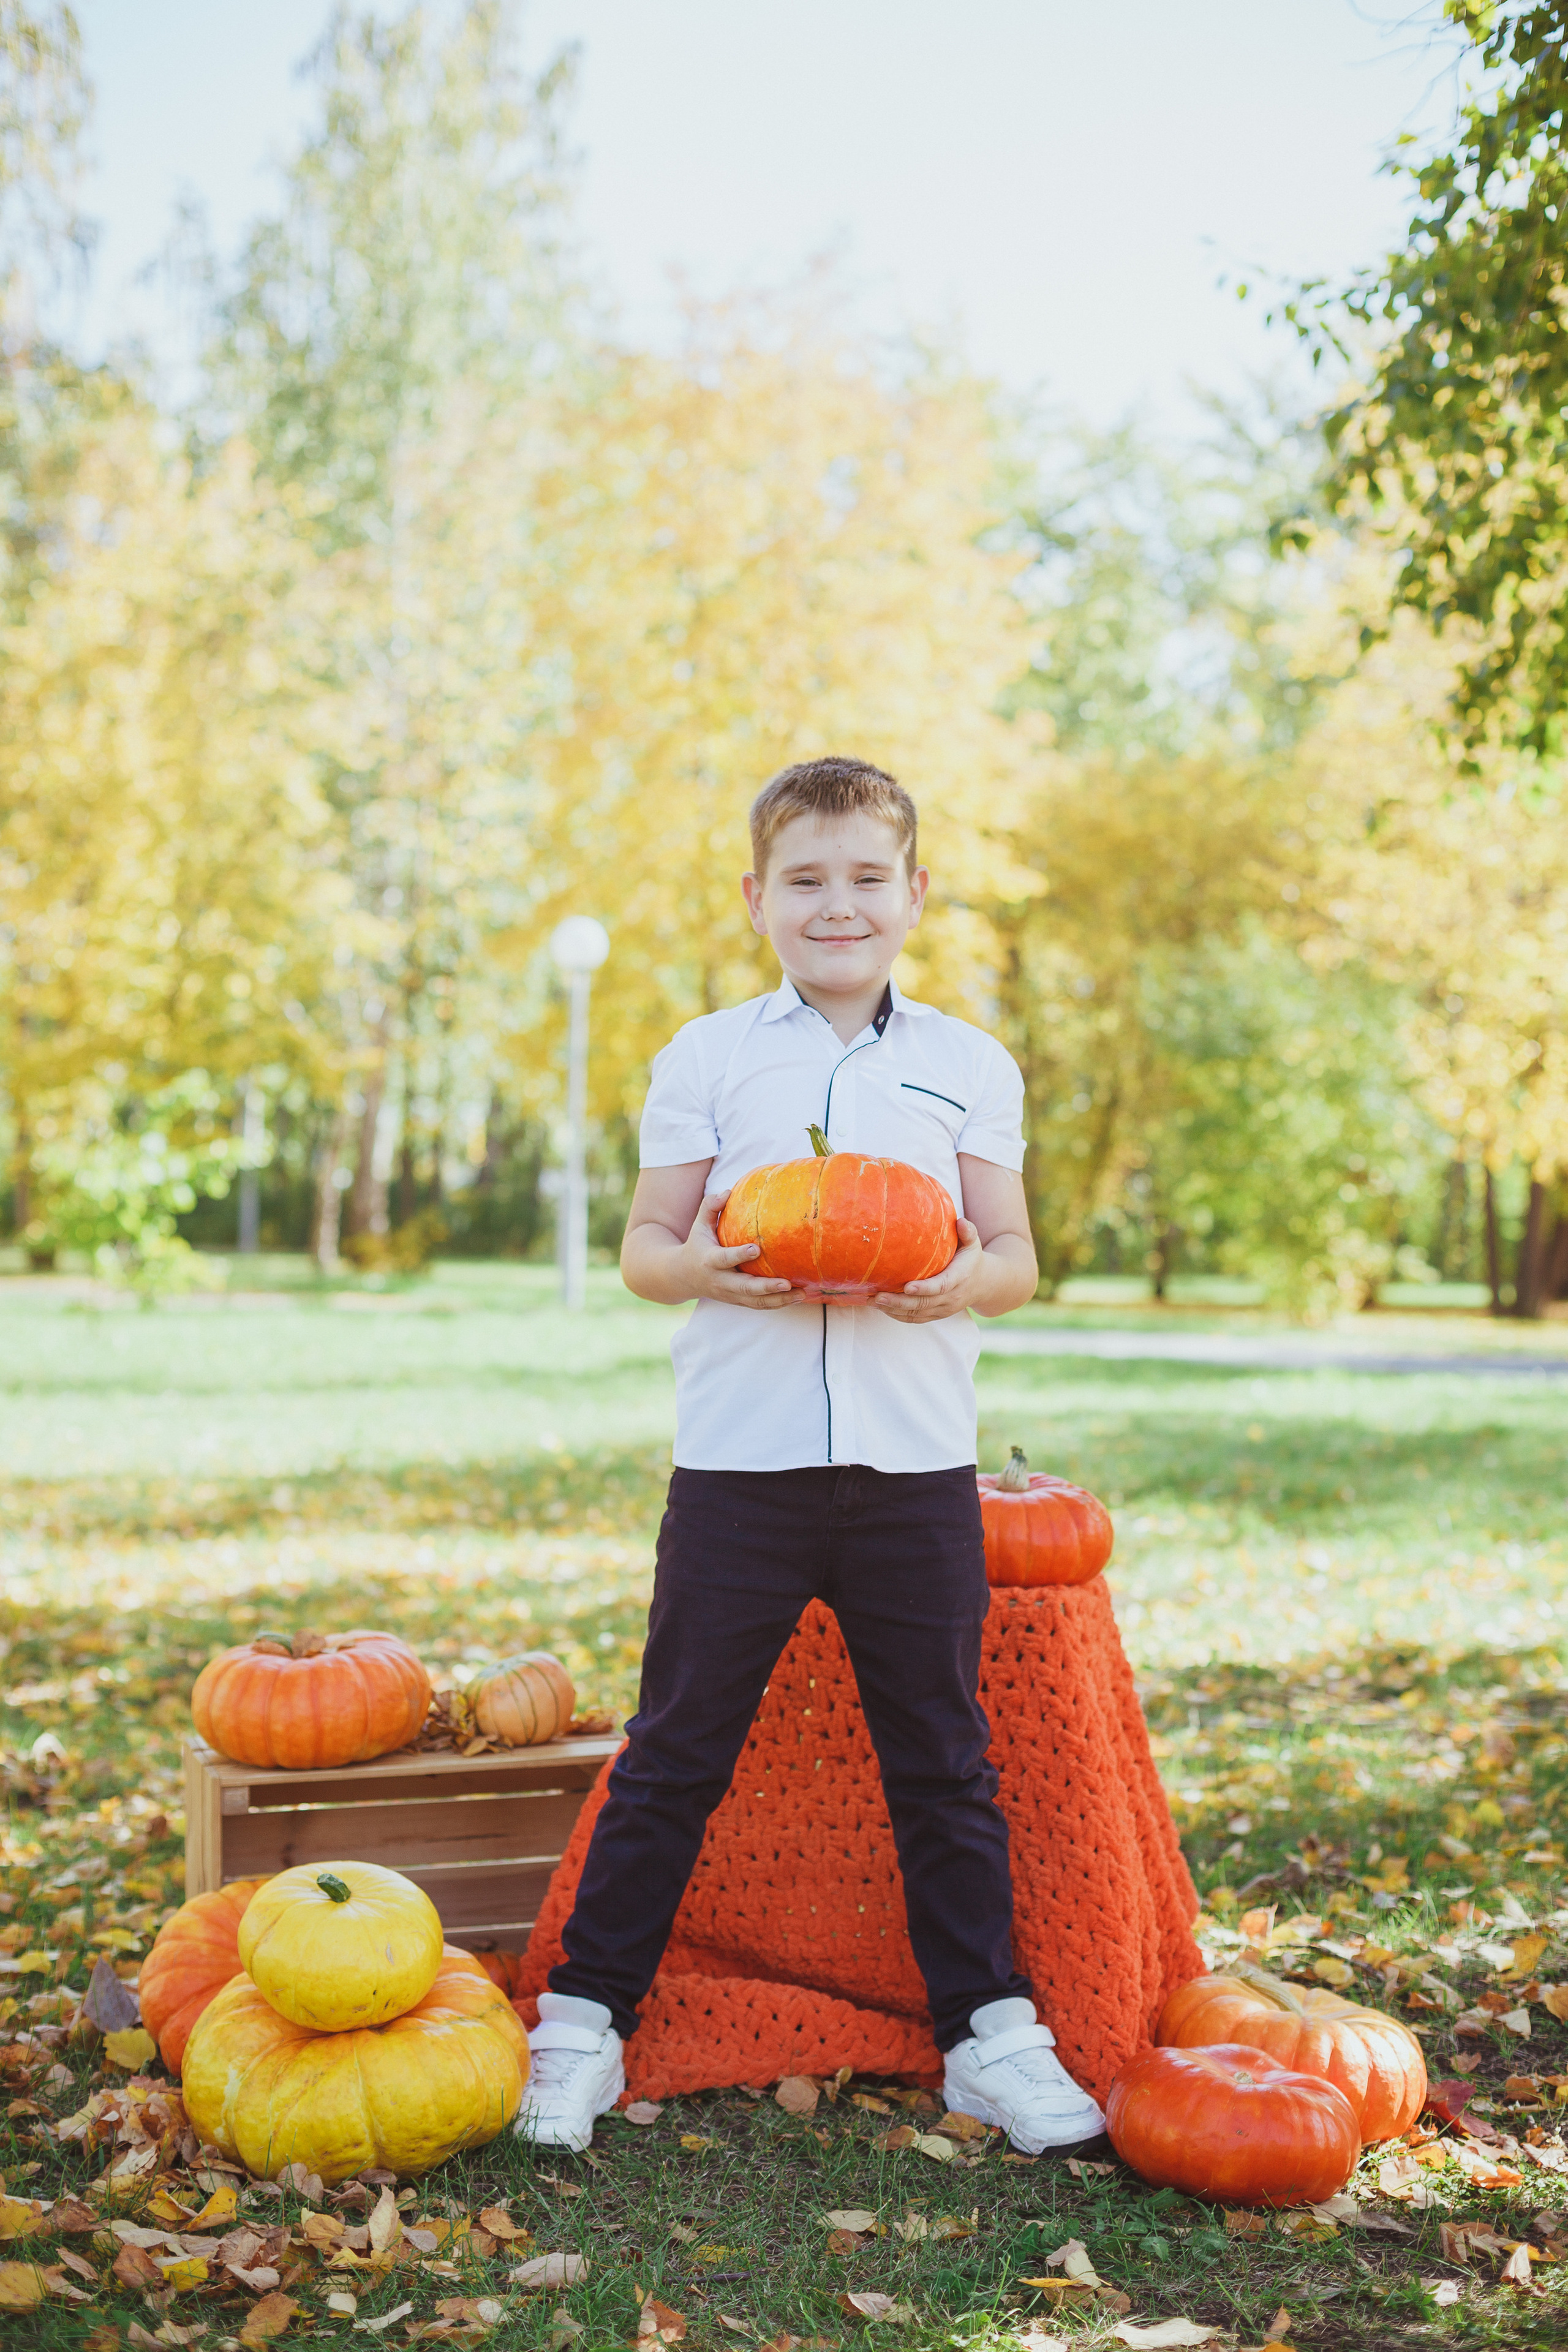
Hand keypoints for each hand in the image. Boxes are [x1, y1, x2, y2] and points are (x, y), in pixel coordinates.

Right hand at [681, 1192, 796, 1309]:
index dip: (739, 1255)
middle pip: (744, 1288)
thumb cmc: (697, 1245)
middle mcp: (721, 1281)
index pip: (725, 1259)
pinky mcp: (738, 1301)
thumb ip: (710, 1207)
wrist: (683, 1278)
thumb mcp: (699, 1226)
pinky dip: (779, 1303)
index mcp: (710, 1261)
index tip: (756, 1249)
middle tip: (787, 1282)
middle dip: (766, 1287)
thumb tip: (727, 1192)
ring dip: (779, 1300)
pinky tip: (797, 1297)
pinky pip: (760, 1306)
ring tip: (801, 1293)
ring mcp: (730, 1295)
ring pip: (756, 1302)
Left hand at [870, 1217, 986, 1322]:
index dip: (924, 1288)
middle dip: (898, 1302)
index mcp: (959, 1279)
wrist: (983, 1284)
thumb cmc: (972, 1259)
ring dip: (893, 1309)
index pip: (941, 1286)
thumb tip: (959, 1221)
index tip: (907, 1287)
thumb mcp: (973, 1244)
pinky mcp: (936, 1315)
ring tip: (871, 1301)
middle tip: (877, 1296)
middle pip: (923, 1304)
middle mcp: (951, 1297)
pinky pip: (915, 1319)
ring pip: (916, 1314)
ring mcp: (943, 1309)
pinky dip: (897, 1315)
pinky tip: (880, 1307)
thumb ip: (968, 1232)